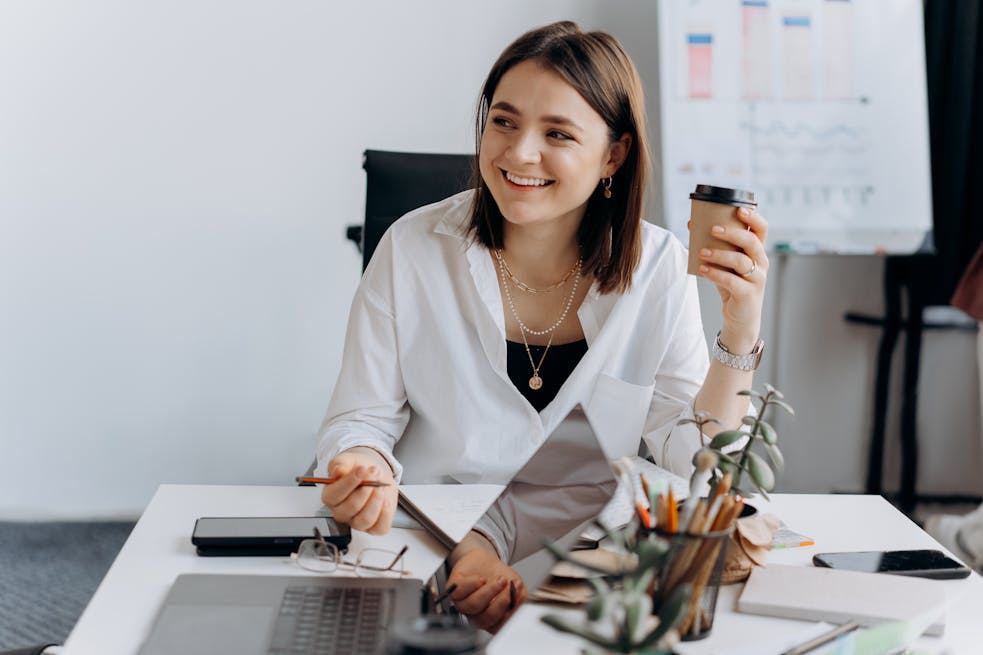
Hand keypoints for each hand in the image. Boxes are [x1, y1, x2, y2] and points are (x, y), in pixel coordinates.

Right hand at [320, 447, 396, 534]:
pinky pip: (380, 527)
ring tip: (380, 486)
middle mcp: (341, 512)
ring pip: (365, 520)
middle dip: (366, 488)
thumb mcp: (348, 460)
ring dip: (376, 501)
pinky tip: (386, 500)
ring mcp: (357, 521)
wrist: (374, 473)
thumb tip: (338, 471)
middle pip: (351, 507)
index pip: (335, 495)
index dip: (349, 482)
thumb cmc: (358, 468)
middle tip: (374, 473)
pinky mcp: (373, 527)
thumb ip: (340, 464)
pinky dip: (385, 513)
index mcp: (330, 496)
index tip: (362, 470)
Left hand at [447, 533, 526, 632]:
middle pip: (484, 619)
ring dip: (488, 591)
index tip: (516, 599)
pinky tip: (480, 578)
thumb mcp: (515, 586)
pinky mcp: (454, 589)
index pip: (497, 627)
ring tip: (499, 579)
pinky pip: (459, 592)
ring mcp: (463, 603)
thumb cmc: (499, 577)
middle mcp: (475, 615)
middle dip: (499, 603)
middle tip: (507, 587)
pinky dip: (472, 584)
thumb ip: (519, 597)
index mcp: (491, 619)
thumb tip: (517, 602)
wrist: (485, 561)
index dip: (507, 615)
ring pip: (472, 606)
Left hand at [691, 207, 768, 349]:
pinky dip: (715, 273)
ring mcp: (757, 279)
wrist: (739, 317)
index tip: (739, 209)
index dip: (754, 217)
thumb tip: (692, 224)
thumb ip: (714, 246)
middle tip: (713, 229)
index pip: (762, 229)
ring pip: (740, 261)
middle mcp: (761, 262)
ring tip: (701, 251)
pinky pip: (732, 281)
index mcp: (757, 251)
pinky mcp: (748, 294)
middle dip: (732, 233)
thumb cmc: (732, 285)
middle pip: (751, 242)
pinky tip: (702, 269)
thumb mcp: (725, 264)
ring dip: (719, 254)